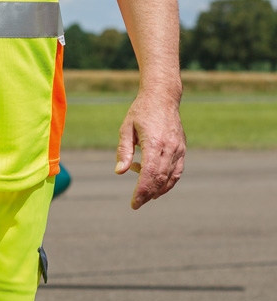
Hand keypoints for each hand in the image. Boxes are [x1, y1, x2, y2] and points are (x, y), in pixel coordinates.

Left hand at [115, 87, 185, 209]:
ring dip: (158, 189)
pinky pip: (177, 171)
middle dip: (148, 194)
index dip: (142, 191)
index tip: (134, 203)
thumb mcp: (126, 128)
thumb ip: (123, 151)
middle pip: (160, 179)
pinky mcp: (182, 149)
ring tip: (143, 194)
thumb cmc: (141, 111)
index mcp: (154, 142)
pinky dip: (168, 182)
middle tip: (136, 203)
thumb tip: (119, 172)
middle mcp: (169, 148)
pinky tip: (157, 186)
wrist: (162, 97)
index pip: (149, 174)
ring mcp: (178, 149)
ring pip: (170, 177)